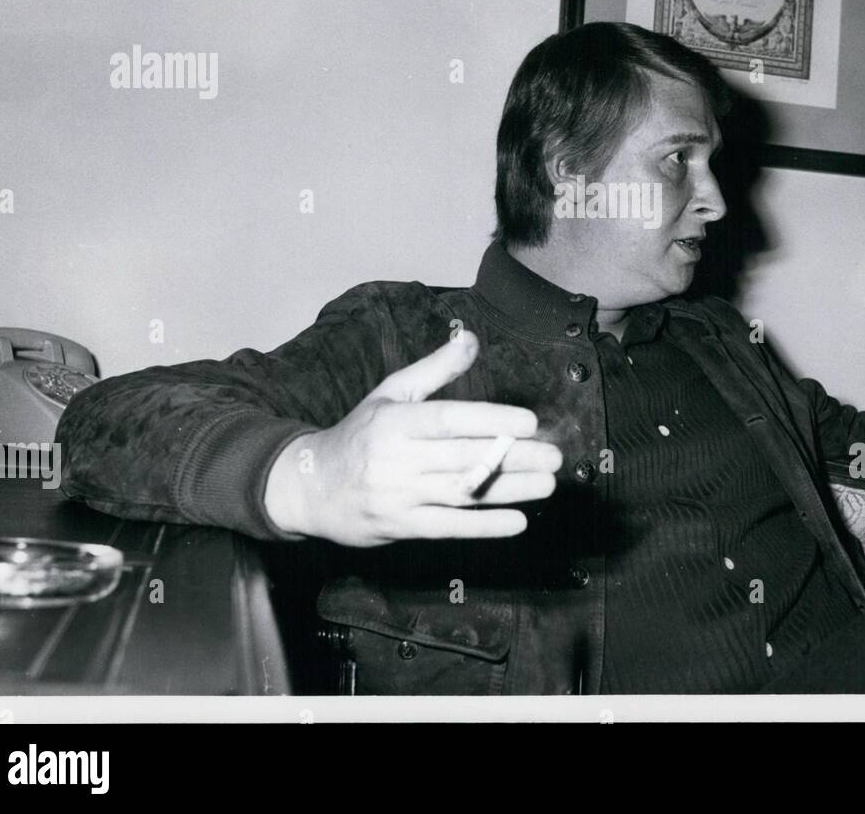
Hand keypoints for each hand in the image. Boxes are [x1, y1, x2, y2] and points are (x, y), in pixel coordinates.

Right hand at [263, 331, 560, 546]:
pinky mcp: (401, 526)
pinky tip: (517, 521)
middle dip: (513, 457)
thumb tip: (472, 337)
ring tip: (548, 484)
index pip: (448, 419)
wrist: (310, 488)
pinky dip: (484, 526)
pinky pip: (449, 527)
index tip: (529, 422)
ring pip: (462, 493)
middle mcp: (396, 459)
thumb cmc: (359, 434)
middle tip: (554, 456)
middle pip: (463, 458)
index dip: (490, 420)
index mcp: (395, 422)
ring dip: (509, 491)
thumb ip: (434, 369)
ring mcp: (398, 496)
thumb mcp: (390, 394)